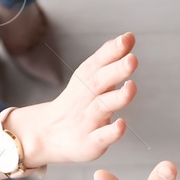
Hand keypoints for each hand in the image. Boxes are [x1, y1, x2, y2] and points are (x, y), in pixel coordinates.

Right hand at [8, 34, 136, 166]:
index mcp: (85, 80)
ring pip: (101, 108)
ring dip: (117, 97)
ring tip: (131, 87)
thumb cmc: (77, 102)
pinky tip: (121, 124)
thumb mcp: (88, 77)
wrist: (47, 134)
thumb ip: (108, 58)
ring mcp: (87, 121)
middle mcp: (85, 98)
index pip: (98, 62)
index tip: (127, 39)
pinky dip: (111, 131)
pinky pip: (101, 137)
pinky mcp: (90, 142)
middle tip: (132, 59)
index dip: (112, 50)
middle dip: (116, 70)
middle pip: (98, 82)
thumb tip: (128, 37)